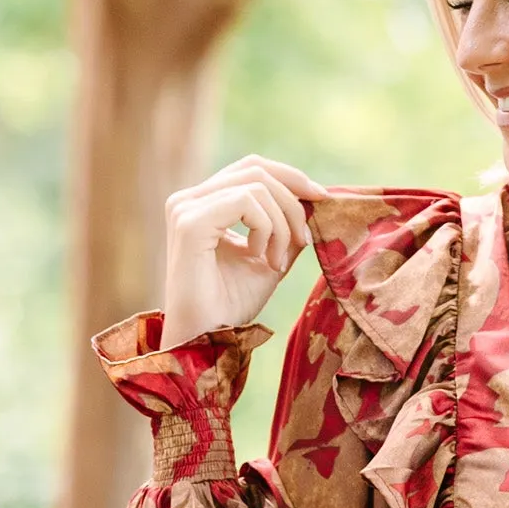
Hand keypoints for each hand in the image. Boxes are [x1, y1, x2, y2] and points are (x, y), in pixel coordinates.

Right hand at [162, 155, 323, 347]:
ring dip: (281, 223)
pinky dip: (266, 228)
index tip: (322, 200)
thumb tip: (312, 202)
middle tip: (305, 238)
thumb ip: (285, 229)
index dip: (290, 178)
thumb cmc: (231, 306)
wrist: (206, 339)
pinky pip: (246, 201)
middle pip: (255, 168)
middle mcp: (190, 199)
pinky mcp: (190, 221)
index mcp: (203, 204)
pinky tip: (262, 258)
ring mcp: (186, 207)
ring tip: (277, 262)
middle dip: (293, 198)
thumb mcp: (269, 260)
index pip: (251, 170)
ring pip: (256, 185)